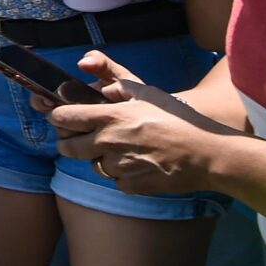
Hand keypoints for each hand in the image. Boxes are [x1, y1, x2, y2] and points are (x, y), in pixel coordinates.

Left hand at [45, 53, 230, 193]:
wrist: (208, 154)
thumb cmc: (179, 119)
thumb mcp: (148, 93)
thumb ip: (119, 86)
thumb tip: (98, 80)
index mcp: (111, 117)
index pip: (65, 118)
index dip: (58, 117)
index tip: (59, 117)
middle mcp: (110, 142)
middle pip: (68, 148)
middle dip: (68, 143)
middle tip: (75, 140)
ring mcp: (120, 166)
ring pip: (94, 166)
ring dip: (100, 159)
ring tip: (120, 151)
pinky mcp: (132, 185)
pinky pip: (116, 181)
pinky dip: (122, 175)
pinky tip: (139, 164)